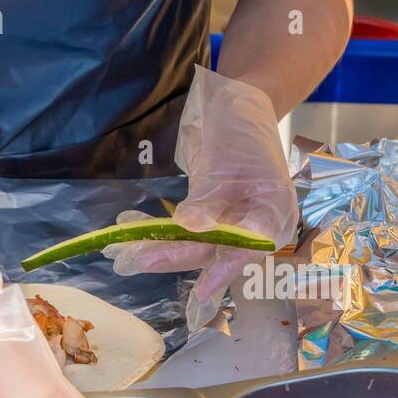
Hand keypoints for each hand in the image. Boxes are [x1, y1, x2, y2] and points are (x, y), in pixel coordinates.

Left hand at [106, 65, 298, 329]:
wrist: (238, 106)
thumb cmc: (243, 131)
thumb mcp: (227, 163)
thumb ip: (210, 199)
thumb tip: (190, 227)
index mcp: (274, 214)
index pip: (248, 248)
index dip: (223, 271)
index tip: (201, 291)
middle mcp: (255, 227)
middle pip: (215, 249)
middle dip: (174, 256)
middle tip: (135, 261)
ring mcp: (231, 222)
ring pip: (195, 244)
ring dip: (161, 247)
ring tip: (123, 253)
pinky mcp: (209, 216)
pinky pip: (185, 230)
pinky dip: (159, 230)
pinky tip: (130, 228)